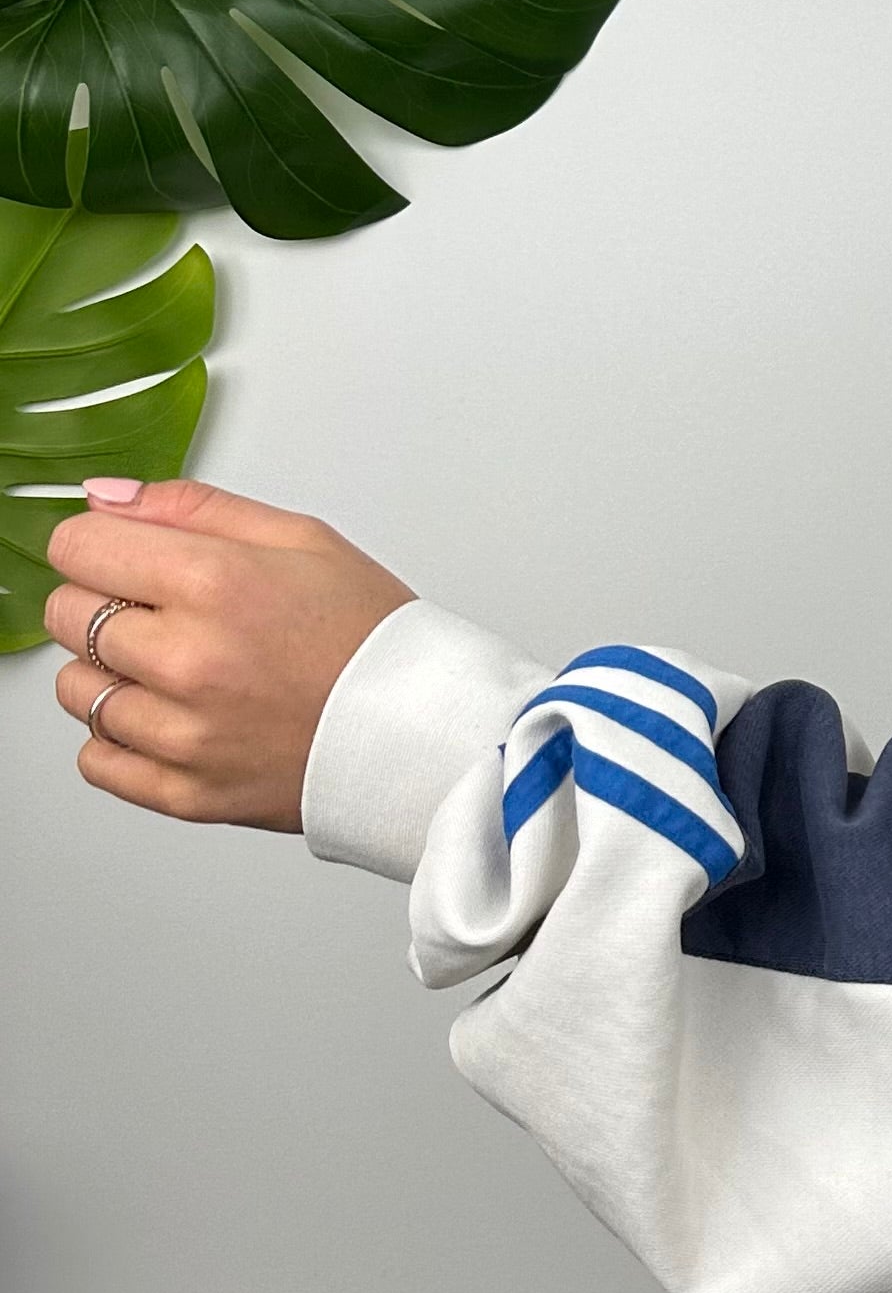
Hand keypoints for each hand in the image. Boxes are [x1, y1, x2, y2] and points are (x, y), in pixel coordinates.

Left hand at [43, 478, 412, 830]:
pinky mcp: (185, 792)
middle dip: (105, 605)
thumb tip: (106, 500)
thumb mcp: (304, 540)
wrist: (425, 733)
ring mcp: (182, 733)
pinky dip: (121, 740)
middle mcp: (187, 659)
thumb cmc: (375, 639)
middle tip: (169, 617)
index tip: (129, 558)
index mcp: (214, 583)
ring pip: (74, 691)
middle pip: (66, 615)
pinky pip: (95, 760)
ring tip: (182, 674)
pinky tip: (175, 719)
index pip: (76, 546)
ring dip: (114, 676)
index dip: (102, 545)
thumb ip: (195, 508)